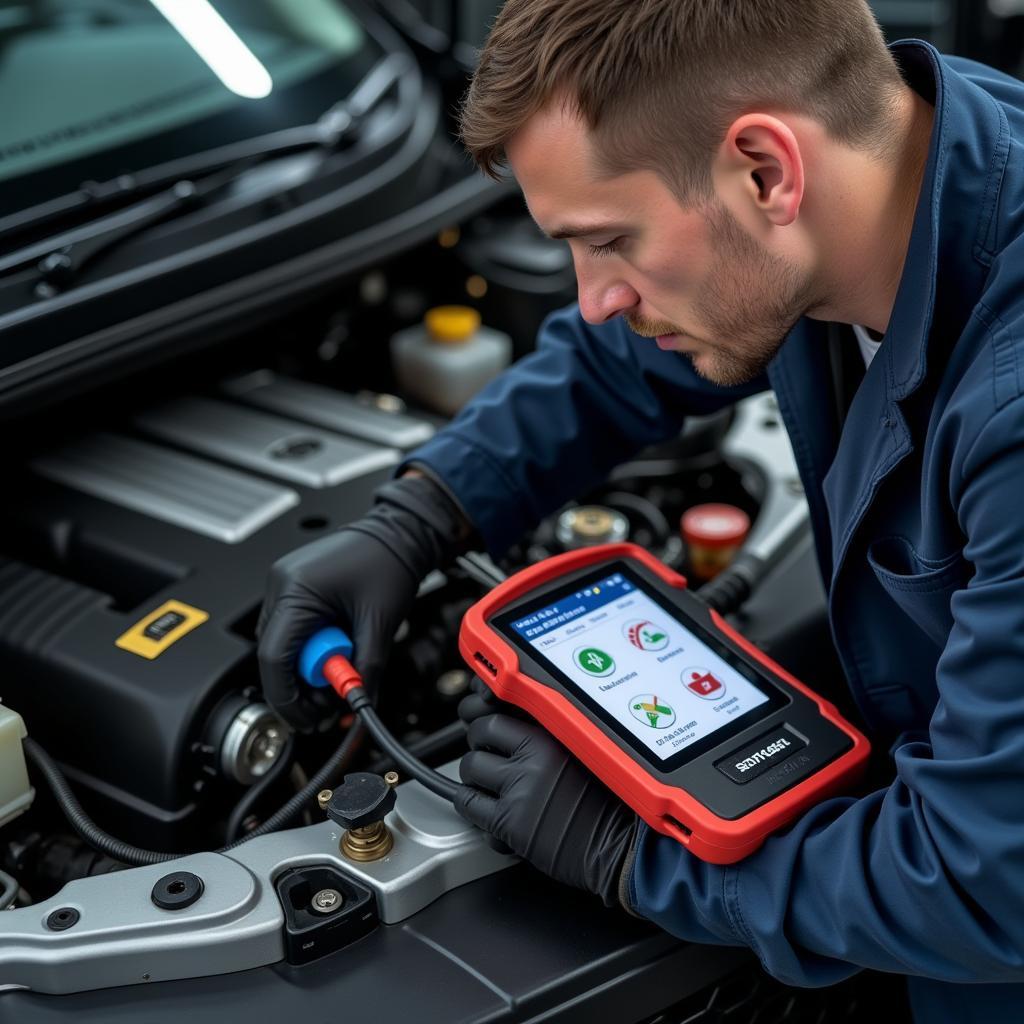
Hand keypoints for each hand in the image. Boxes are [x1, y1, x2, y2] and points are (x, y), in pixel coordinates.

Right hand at [257, 473, 469, 730]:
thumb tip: (357, 701)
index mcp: (296, 590)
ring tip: (341, 663)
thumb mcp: (380, 623)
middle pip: (274, 655)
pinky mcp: (292, 586)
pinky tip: (335, 644)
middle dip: (301, 685)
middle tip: (330, 700)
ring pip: (282, 644)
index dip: (288, 696)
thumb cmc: (389, 563)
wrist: (398, 534)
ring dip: (308, 665)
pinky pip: (291, 629)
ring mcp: (283, 584)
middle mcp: (281, 585)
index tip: (308, 716)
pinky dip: (310, 646)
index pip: (275, 657)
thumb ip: (367, 668)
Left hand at [454, 685, 639, 909]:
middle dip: (480, 744)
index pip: (500, 709)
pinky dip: (469, 804)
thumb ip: (551, 736)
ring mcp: (520, 786)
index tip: (488, 728)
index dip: (488, 719)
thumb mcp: (586, 750)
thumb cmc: (612, 803)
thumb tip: (517, 728)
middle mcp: (535, 753)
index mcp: (554, 731)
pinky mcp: (510, 821)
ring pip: (471, 767)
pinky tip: (479, 807)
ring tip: (485, 784)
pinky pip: (469, 804)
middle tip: (487, 755)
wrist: (624, 847)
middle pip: (480, 732)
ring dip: (474, 776)